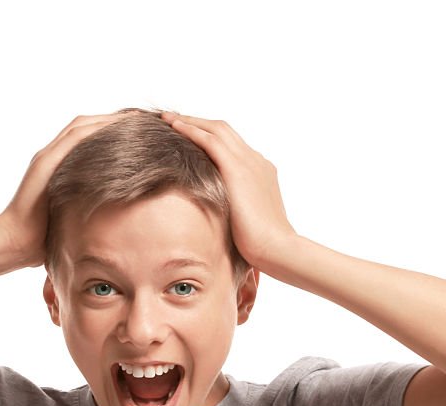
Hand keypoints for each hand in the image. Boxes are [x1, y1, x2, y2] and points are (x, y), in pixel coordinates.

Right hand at [0, 113, 132, 267]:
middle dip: (115, 120)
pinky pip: (74, 138)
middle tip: (144, 118)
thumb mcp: (72, 216)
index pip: (89, 138)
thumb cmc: (43, 237)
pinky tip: (116, 127)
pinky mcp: (45, 162)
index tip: (141, 130)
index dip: (113, 130)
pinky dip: (95, 129)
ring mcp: (47, 156)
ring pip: (81, 127)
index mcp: (59, 166)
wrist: (15, 242)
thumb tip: (116, 216)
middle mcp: (52, 155)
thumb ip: (87, 206)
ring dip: (109, 120)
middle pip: (87, 126)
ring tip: (136, 118)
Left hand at [160, 111, 298, 269]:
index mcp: (260, 172)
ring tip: (168, 118)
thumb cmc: (262, 246)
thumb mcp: (245, 222)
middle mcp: (256, 161)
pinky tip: (174, 127)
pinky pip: (211, 141)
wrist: (277, 248)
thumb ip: (232, 211)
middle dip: (198, 122)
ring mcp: (249, 163)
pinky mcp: (238, 169)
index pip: (232, 146)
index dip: (210, 137)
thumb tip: (215, 219)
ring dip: (190, 121)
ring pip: (216, 130)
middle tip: (174, 119)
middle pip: (224, 131)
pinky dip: (192, 130)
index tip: (191, 136)